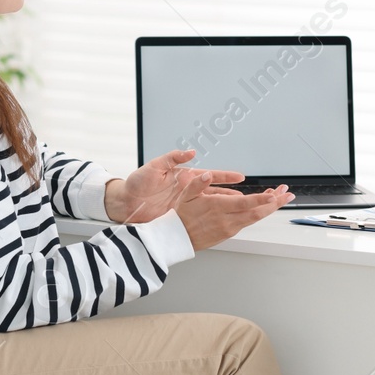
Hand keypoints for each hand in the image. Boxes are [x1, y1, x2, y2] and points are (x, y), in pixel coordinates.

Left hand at [105, 149, 243, 223]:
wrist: (124, 203)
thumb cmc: (137, 183)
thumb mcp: (154, 167)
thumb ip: (171, 158)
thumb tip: (190, 152)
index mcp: (183, 177)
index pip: (209, 176)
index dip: (225, 176)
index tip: (240, 177)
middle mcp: (187, 190)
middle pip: (215, 192)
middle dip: (232, 193)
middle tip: (250, 195)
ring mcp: (184, 204)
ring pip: (210, 206)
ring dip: (226, 207)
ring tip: (242, 210)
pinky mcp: (179, 216)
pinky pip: (199, 217)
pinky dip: (212, 219)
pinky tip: (222, 221)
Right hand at [174, 171, 293, 249]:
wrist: (178, 238)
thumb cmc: (182, 216)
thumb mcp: (186, 195)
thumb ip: (198, 183)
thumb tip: (207, 174)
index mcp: (218, 207)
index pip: (244, 203)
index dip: (260, 199)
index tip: (273, 195)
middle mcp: (227, 219)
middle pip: (257, 212)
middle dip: (275, 203)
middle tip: (288, 194)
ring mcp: (230, 227)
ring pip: (255, 218)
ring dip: (270, 207)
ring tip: (280, 197)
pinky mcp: (230, 232)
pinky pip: (249, 221)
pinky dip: (259, 212)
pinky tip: (264, 205)